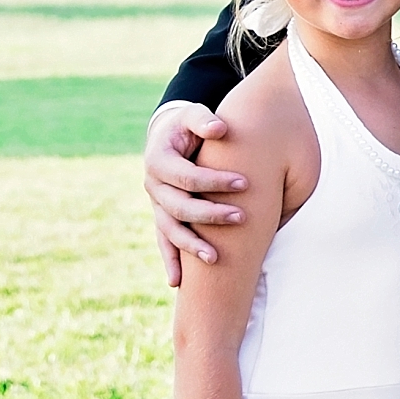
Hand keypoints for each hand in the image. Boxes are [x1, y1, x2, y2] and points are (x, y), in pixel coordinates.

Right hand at [146, 100, 245, 279]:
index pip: (188, 176)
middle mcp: (152, 185)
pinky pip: (164, 242)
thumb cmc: (187, 126)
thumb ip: (205, 120)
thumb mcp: (194, 115)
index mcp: (158, 160)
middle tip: (242, 217)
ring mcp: (156, 205)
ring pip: (170, 230)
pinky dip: (170, 261)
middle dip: (210, 215)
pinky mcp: (162, 217)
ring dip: (191, 246)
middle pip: (180, 207)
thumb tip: (220, 129)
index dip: (216, 181)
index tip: (246, 182)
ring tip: (215, 260)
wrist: (169, 138)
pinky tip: (176, 283)